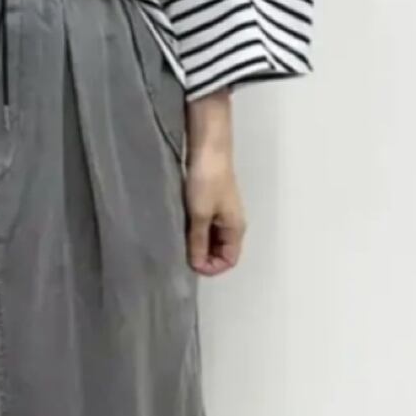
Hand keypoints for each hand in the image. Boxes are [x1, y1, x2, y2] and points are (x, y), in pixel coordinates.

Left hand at [184, 91, 246, 276]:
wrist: (208, 147)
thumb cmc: (208, 180)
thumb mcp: (200, 215)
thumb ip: (198, 243)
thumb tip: (196, 266)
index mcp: (236, 228)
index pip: (229, 260)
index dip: (212, 268)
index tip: (191, 264)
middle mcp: (231, 224)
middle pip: (220, 253)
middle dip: (203, 258)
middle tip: (182, 256)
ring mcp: (221, 214)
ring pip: (211, 241)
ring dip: (197, 246)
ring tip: (180, 243)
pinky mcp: (210, 205)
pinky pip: (204, 228)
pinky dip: (194, 234)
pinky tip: (181, 230)